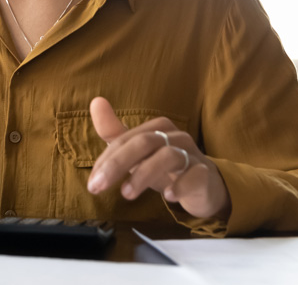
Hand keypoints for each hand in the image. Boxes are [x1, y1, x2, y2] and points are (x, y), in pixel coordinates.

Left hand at [87, 97, 230, 219]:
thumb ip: (115, 133)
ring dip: (143, 175)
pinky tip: (168, 196)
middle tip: (98, 187)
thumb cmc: (166, 167)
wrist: (205, 186)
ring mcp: (192, 154)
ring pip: (167, 156)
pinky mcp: (205, 174)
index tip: (92, 184)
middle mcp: (175, 136)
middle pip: (144, 142)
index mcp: (157, 128)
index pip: (125, 139)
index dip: (106, 160)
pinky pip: (194, 175)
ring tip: (126, 194)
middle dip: (117, 164)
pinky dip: (180, 185)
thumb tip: (96, 101)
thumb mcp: (139, 153)